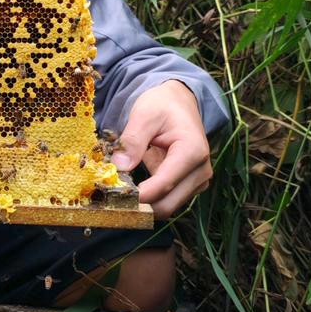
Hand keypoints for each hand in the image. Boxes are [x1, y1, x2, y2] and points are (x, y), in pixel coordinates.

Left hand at [111, 80, 212, 218]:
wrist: (178, 104)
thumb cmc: (162, 106)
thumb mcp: (144, 114)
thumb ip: (132, 140)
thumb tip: (119, 167)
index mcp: (192, 152)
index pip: (164, 185)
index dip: (138, 196)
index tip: (112, 196)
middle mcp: (200, 171)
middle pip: (166, 205)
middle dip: (138, 205)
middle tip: (109, 198)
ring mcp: (197, 182)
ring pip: (165, 207)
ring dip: (142, 205)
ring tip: (118, 191)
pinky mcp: (188, 187)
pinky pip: (165, 201)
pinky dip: (147, 200)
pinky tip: (130, 189)